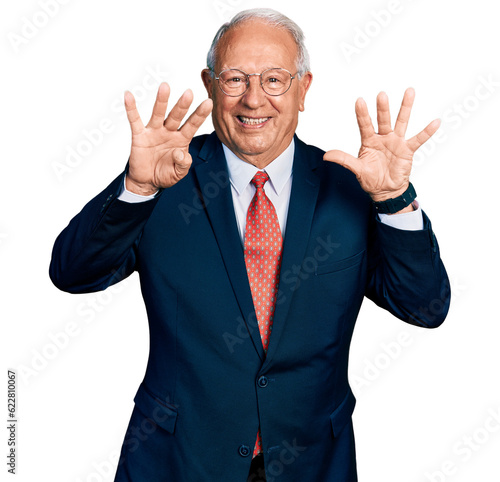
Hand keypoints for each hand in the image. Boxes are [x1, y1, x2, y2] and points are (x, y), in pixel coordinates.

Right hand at [124, 82, 212, 194]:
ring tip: (165, 86)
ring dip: (162, 101)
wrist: (147, 182)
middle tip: (189, 93)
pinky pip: (135, 120)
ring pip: (158, 113)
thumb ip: (183, 164)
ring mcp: (154, 132)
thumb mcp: (178, 173)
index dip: (200, 114)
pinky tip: (129, 96)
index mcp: (182, 140)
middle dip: (183, 105)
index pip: (193, 124)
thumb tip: (180, 152)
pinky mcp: (140, 135)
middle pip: (177, 116)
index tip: (209, 103)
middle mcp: (169, 132)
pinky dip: (131, 108)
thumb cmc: (165, 174)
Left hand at [323, 88, 439, 201]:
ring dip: (405, 108)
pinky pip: (419, 139)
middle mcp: (383, 138)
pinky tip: (435, 122)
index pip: (364, 125)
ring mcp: (396, 142)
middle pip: (383, 120)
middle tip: (381, 95)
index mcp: (369, 141)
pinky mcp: (407, 150)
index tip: (359, 101)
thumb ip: (343, 160)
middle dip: (382, 108)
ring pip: (401, 122)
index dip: (362, 114)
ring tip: (409, 92)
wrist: (385, 191)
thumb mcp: (357, 169)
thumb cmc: (371, 179)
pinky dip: (427, 132)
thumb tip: (326, 155)